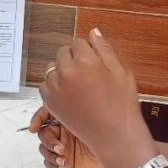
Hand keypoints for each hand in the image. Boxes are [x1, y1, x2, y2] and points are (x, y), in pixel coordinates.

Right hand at [28, 106, 108, 167]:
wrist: (123, 156)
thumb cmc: (115, 134)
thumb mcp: (94, 117)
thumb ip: (77, 108)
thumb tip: (60, 98)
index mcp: (71, 115)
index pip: (47, 113)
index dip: (38, 119)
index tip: (34, 127)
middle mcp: (66, 130)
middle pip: (44, 132)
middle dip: (48, 141)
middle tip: (59, 147)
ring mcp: (65, 146)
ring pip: (44, 148)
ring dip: (50, 154)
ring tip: (62, 157)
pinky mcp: (67, 160)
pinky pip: (50, 163)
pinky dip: (53, 164)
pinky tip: (63, 164)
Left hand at [39, 28, 155, 167]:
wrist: (114, 136)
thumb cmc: (122, 105)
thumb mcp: (121, 72)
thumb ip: (105, 49)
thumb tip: (93, 32)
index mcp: (87, 61)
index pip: (79, 42)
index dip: (89, 52)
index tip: (95, 63)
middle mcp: (68, 72)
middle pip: (64, 52)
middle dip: (74, 58)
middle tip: (88, 75)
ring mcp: (56, 87)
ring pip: (53, 68)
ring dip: (63, 71)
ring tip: (79, 86)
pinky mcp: (50, 101)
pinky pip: (46, 84)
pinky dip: (55, 86)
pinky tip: (70, 94)